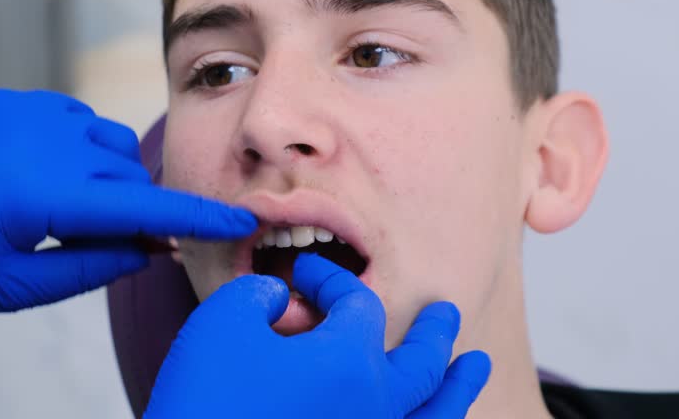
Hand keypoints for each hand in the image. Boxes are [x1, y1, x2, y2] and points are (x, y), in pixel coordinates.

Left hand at [0, 89, 256, 311]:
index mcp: (44, 196)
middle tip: (108, 242)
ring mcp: (34, 114)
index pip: (142, 208)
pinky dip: (85, 149)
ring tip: (72, 204)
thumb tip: (147, 249)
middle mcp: (47, 144)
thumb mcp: (15, 287)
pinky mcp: (22, 100)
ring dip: (113, 177)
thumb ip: (91, 269)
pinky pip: (84, 121)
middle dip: (133, 212)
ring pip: (114, 145)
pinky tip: (51, 170)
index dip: (195, 217)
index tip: (239, 219)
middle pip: (131, 178)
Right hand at [144, 253, 490, 417]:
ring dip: (456, 388)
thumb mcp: (221, 322)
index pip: (357, 305)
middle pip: (423, 362)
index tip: (303, 274)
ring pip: (433, 416)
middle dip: (434, 331)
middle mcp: (375, 406)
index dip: (331, 280)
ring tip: (475, 367)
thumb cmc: (203, 401)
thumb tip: (280, 297)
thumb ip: (259, 292)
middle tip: (445, 312)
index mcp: (349, 362)